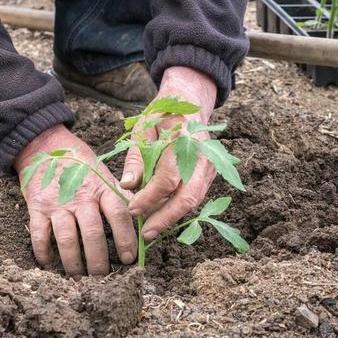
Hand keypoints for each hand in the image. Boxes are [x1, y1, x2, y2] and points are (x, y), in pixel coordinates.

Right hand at [15, 124, 135, 276]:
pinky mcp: (36, 207)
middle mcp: (81, 197)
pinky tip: (49, 265)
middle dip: (99, 261)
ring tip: (78, 278)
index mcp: (102, 188)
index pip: (119, 216)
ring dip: (73, 263)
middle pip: (93, 233)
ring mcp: (58, 203)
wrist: (45, 147)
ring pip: (67, 239)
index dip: (125, 239)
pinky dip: (43, 253)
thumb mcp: (106, 175)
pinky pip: (39, 235)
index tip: (128, 259)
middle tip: (102, 278)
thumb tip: (146, 217)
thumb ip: (122, 196)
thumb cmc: (82, 165)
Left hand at [122, 66, 217, 239]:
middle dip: (165, 219)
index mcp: (183, 140)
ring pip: (193, 202)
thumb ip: (136, 159)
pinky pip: (194, 198)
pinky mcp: (209, 176)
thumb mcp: (141, 130)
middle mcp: (202, 156)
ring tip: (150, 229)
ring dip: (171, 218)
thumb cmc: (161, 116)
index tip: (132, 209)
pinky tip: (160, 217)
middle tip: (145, 234)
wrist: (189, 103)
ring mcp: (209, 167)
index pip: (167, 178)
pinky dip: (177, 210)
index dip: (149, 198)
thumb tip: (127, 187)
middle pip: (187, 197)